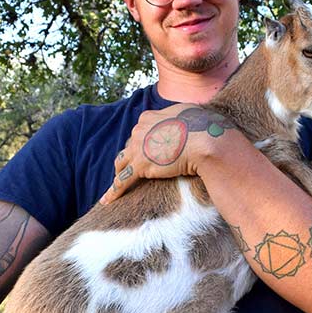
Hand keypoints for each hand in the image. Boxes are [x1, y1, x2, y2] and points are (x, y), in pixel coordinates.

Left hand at [100, 104, 235, 203]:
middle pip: (129, 147)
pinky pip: (122, 181)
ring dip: (119, 172)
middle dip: (131, 157)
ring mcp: (137, 149)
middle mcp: (138, 131)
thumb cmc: (202, 125)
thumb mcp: (186, 111)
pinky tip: (107, 201)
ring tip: (117, 183)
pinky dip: (114, 191)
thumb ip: (177, 116)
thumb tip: (183, 117)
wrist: (204, 139)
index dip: (143, 142)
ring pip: (121, 163)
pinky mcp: (141, 166)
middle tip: (135, 168)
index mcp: (148, 118)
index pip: (139, 132)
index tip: (147, 150)